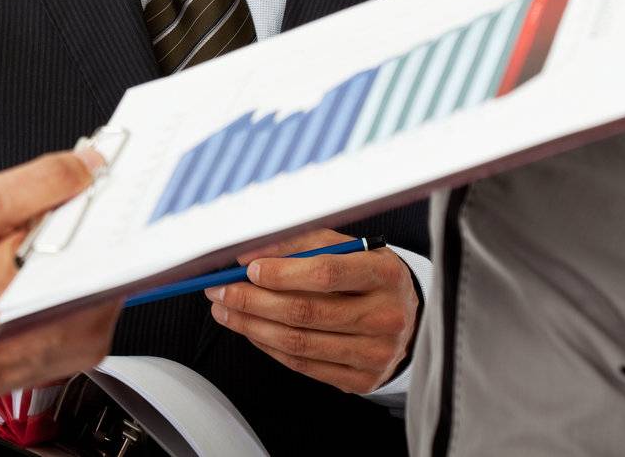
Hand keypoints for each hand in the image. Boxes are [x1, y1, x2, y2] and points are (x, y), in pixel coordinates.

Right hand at [0, 150, 119, 396]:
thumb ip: (42, 180)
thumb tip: (87, 163)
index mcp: (73, 287)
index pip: (122, 229)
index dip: (110, 195)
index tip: (97, 175)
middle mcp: (89, 323)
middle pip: (112, 251)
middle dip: (84, 226)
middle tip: (39, 221)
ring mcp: (84, 343)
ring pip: (99, 274)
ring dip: (73, 255)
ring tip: (24, 254)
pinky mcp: (74, 354)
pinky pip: (86, 301)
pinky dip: (64, 282)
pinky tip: (26, 278)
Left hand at [206, 228, 417, 394]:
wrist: (406, 317)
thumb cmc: (365, 274)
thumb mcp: (343, 247)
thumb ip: (298, 243)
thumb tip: (247, 256)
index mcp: (384, 274)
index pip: (326, 273)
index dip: (281, 272)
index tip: (248, 269)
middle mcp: (386, 316)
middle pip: (306, 312)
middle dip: (252, 300)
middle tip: (218, 290)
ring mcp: (376, 353)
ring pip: (299, 343)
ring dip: (251, 326)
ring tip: (224, 309)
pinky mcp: (362, 380)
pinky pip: (304, 366)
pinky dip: (269, 347)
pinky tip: (250, 330)